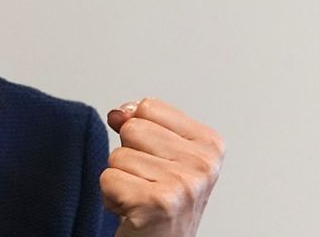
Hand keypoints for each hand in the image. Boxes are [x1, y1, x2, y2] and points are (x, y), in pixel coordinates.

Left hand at [101, 98, 223, 235]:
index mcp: (210, 145)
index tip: (156, 163)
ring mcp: (183, 183)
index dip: (140, 134)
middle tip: (147, 184)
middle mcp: (203, 164)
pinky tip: (133, 211)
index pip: (149, 107)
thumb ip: (140, 125)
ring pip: (118, 155)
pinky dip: (111, 198)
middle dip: (128, 157)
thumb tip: (118, 113)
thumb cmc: (161, 206)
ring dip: (120, 180)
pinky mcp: (158, 202)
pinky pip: (108, 178)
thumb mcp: (160, 157)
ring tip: (141, 199)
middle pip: (132, 128)